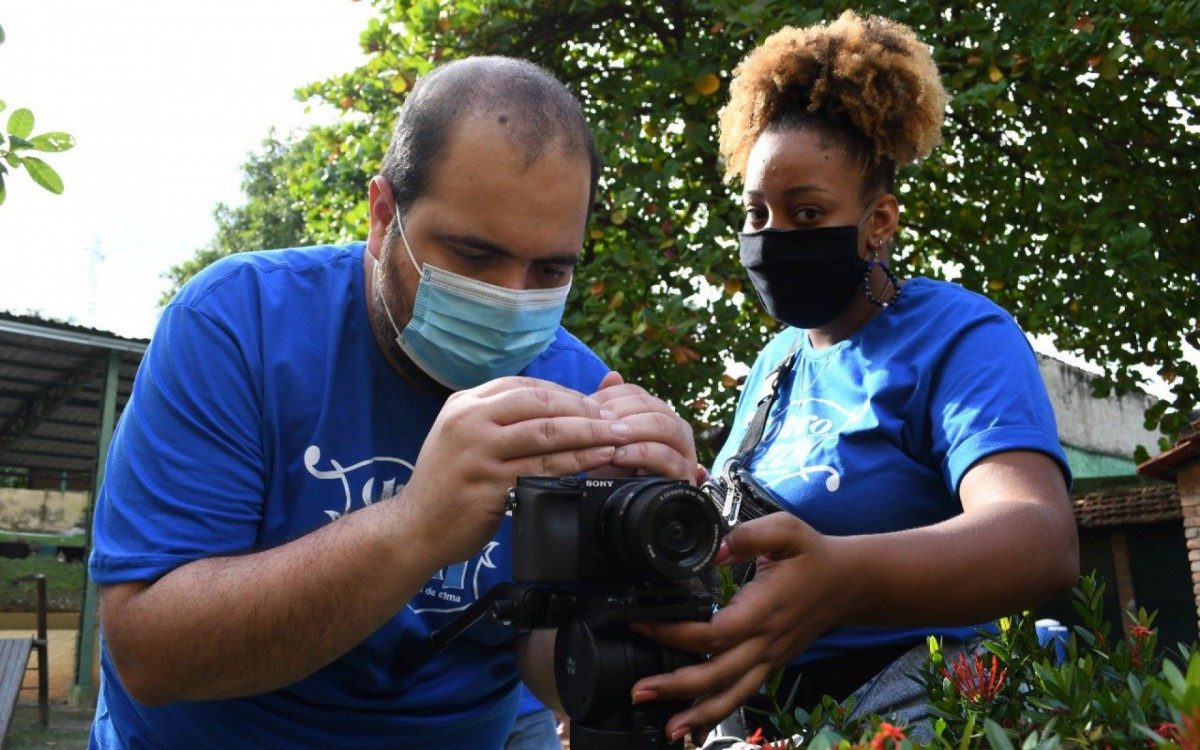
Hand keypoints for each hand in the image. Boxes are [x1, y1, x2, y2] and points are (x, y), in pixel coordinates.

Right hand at [401, 376, 630, 565]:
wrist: (415, 528)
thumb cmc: (448, 483)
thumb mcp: (463, 436)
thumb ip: (499, 419)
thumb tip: (555, 405)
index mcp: (464, 404)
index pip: (525, 387)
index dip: (566, 394)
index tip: (594, 404)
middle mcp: (469, 423)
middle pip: (540, 405)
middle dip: (584, 410)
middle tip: (615, 419)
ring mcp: (478, 455)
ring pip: (546, 435)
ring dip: (588, 434)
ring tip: (616, 437)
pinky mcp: (489, 486)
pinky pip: (543, 470)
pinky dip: (576, 463)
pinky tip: (596, 461)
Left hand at [588, 371, 698, 482]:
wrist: (629, 509)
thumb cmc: (617, 472)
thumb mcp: (607, 439)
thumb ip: (609, 409)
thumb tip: (612, 375)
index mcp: (658, 414)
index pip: (638, 393)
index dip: (611, 396)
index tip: (587, 406)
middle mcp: (676, 428)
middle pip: (653, 405)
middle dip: (622, 411)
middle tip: (596, 421)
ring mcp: (683, 450)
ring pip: (664, 426)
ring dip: (633, 429)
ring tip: (609, 439)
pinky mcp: (683, 473)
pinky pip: (666, 456)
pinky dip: (640, 453)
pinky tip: (619, 456)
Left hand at [627, 514, 853, 742]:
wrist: (850, 583)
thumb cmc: (813, 555)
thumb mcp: (784, 531)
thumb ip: (747, 536)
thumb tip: (715, 549)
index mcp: (763, 609)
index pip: (714, 632)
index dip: (676, 634)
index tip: (643, 626)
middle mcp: (765, 642)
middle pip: (717, 674)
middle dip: (676, 686)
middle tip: (639, 691)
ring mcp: (769, 658)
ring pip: (732, 696)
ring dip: (698, 715)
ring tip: (668, 731)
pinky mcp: (770, 664)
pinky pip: (742, 694)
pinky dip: (718, 713)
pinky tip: (695, 727)